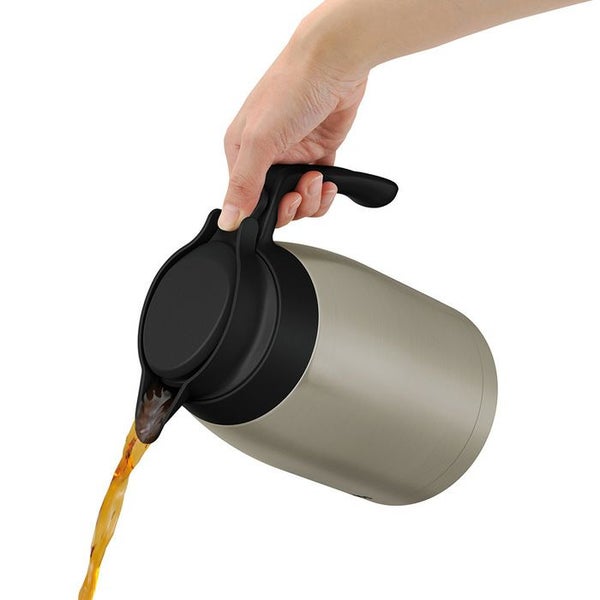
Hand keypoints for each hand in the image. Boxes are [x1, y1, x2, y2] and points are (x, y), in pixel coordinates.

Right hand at [219, 38, 367, 229]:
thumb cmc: (291, 88)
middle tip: (302, 190)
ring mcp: (293, 154)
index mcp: (242, 151)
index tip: (284, 202)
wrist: (333, 63)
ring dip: (312, 199)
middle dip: (293, 205)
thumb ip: (244, 185)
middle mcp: (266, 155)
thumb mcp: (260, 141)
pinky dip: (325, 192)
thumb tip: (228, 220)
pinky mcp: (317, 152)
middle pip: (276, 204)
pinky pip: (319, 187)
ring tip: (317, 178)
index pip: (248, 200)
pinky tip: (329, 181)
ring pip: (300, 199)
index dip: (267, 210)